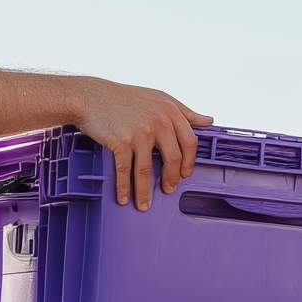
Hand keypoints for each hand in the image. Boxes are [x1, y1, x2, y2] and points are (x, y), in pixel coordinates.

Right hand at [72, 79, 214, 209]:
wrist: (91, 96)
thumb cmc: (124, 98)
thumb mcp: (159, 98)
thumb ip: (185, 111)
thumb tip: (209, 121)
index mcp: (170, 111)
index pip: (190, 142)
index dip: (189, 162)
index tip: (184, 174)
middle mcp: (159, 121)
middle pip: (173, 158)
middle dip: (171, 179)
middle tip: (168, 189)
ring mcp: (140, 132)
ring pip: (147, 170)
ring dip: (145, 191)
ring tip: (144, 204)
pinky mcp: (121, 142)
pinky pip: (126, 171)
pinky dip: (124, 187)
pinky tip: (124, 197)